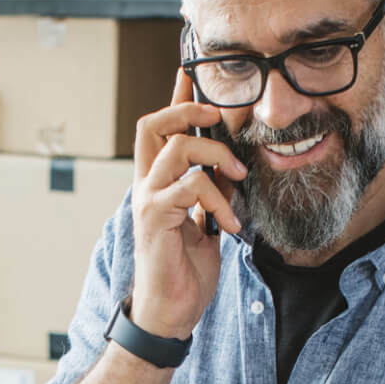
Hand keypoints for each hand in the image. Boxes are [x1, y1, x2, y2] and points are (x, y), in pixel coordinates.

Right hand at [128, 70, 247, 339]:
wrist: (170, 313)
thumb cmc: (186, 273)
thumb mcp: (206, 226)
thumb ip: (212, 197)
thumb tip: (232, 173)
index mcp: (158, 184)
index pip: (162, 129)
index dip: (177, 97)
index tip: (191, 70)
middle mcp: (146, 186)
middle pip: (153, 123)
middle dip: (188, 108)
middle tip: (221, 117)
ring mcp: (147, 200)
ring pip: (176, 147)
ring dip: (214, 155)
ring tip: (238, 179)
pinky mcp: (154, 218)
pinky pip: (189, 187)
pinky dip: (217, 200)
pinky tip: (230, 225)